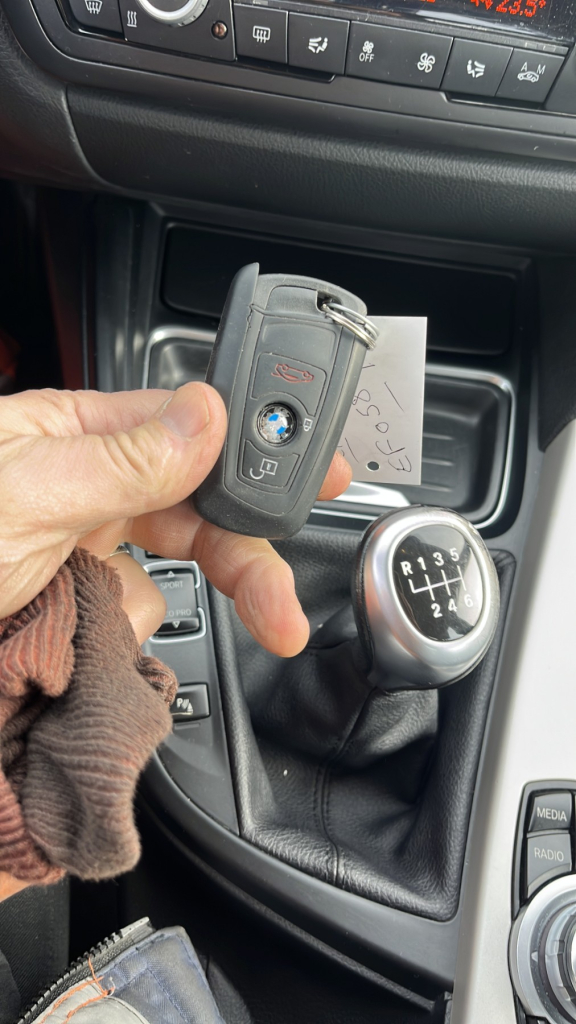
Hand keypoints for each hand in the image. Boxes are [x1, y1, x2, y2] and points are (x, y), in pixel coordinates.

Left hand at [0, 383, 350, 655]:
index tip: (324, 485)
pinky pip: (124, 621)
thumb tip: (211, 416)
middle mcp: (86, 486)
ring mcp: (75, 548)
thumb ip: (124, 458)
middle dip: (241, 565)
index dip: (263, 460)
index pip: (196, 434)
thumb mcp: (28, 492)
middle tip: (279, 614)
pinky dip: (111, 639)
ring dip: (139, 611)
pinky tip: (70, 641)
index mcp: (80, 436)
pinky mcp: (68, 604)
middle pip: (198, 518)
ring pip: (163, 580)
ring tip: (83, 626)